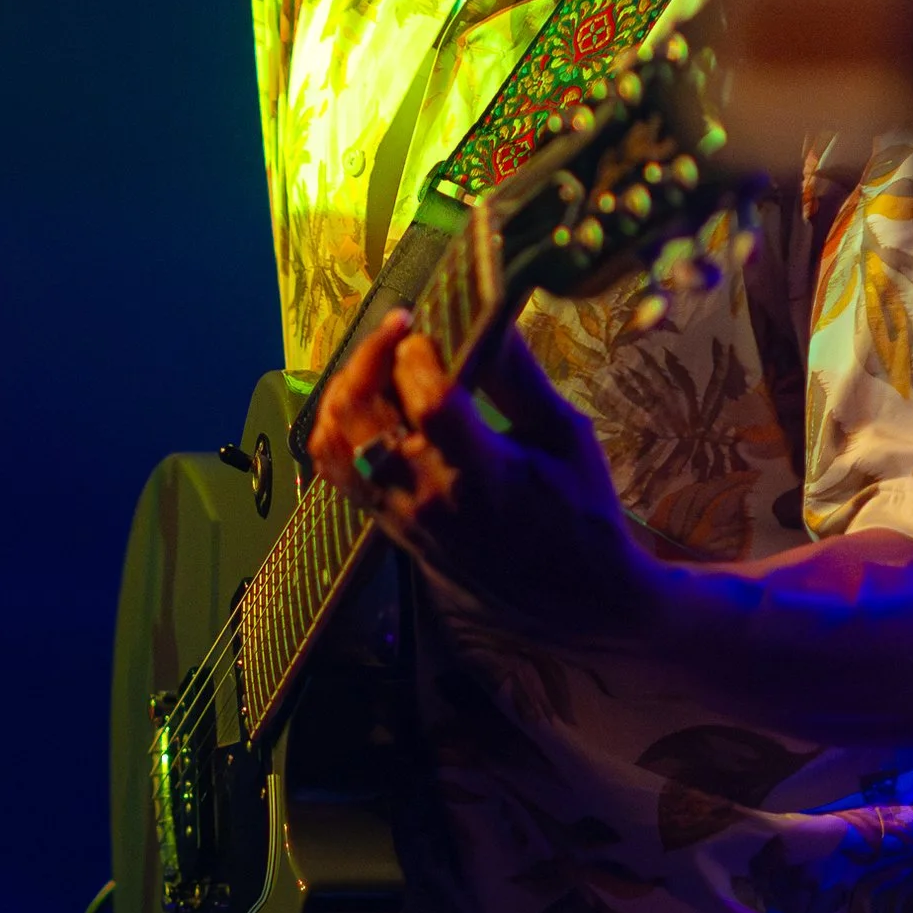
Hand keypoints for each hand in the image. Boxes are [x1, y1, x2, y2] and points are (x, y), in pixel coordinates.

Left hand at [311, 307, 662, 648]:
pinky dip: (336, 424)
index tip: (428, 324)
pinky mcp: (383, 522)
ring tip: (380, 359)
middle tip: (400, 326)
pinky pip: (334, 468)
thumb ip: (519, 376)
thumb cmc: (579, 513)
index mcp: (482, 475)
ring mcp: (396, 513)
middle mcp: (425, 495)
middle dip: (371, 354)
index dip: (417, 353)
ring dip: (346, 386)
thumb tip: (490, 311)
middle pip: (361, 413)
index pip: (429, 401)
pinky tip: (368, 400)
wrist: (568, 600)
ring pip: (333, 438)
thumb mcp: (566, 436)